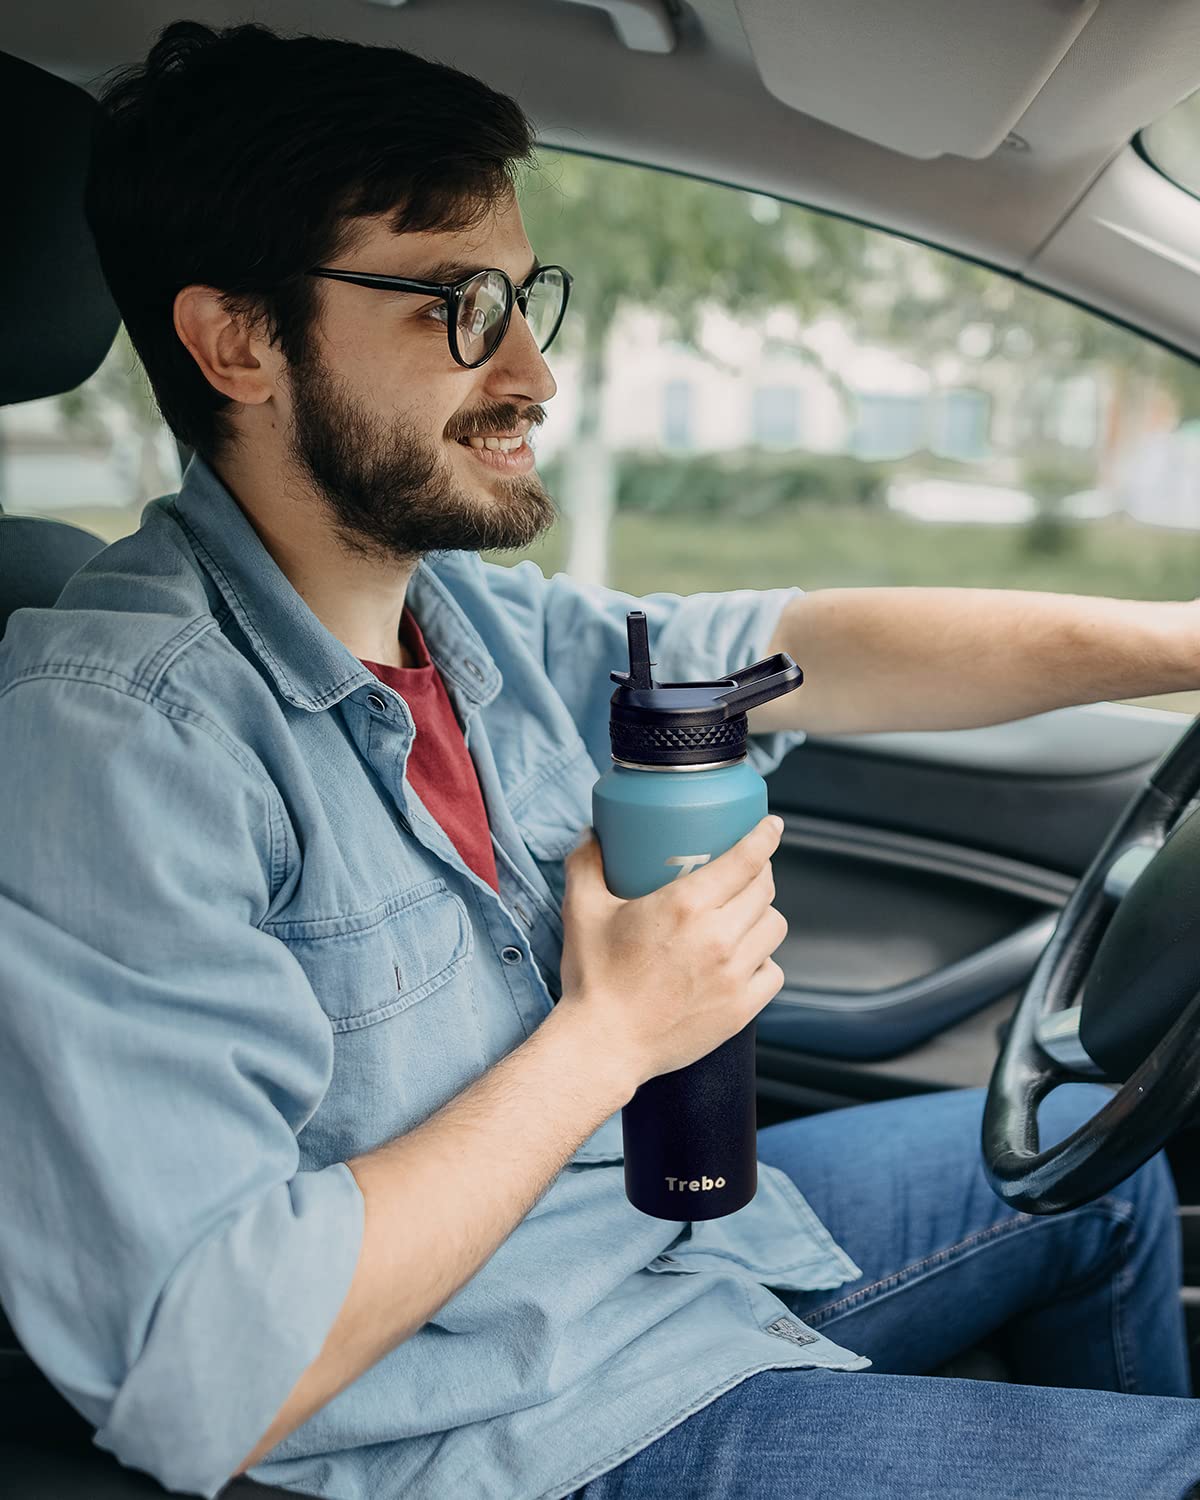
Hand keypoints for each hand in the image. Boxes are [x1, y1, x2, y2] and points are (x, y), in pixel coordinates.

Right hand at [557, 815, 787, 1090]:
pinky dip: (763, 961)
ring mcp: (734, 974)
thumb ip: (586, 864)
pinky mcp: (741, 1007)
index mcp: (685, 905)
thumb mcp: (582, 911)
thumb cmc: (594, 979)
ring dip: (762, 915)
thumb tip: (592, 834)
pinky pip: (773, 971)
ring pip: (773, 927)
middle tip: (743, 874)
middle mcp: (718, 936)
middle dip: (758, 874)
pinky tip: (744, 959)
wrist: (604, 1045)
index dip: (764, 837)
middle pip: (763, 890)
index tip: (771, 827)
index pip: (745, 859)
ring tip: (744, 916)